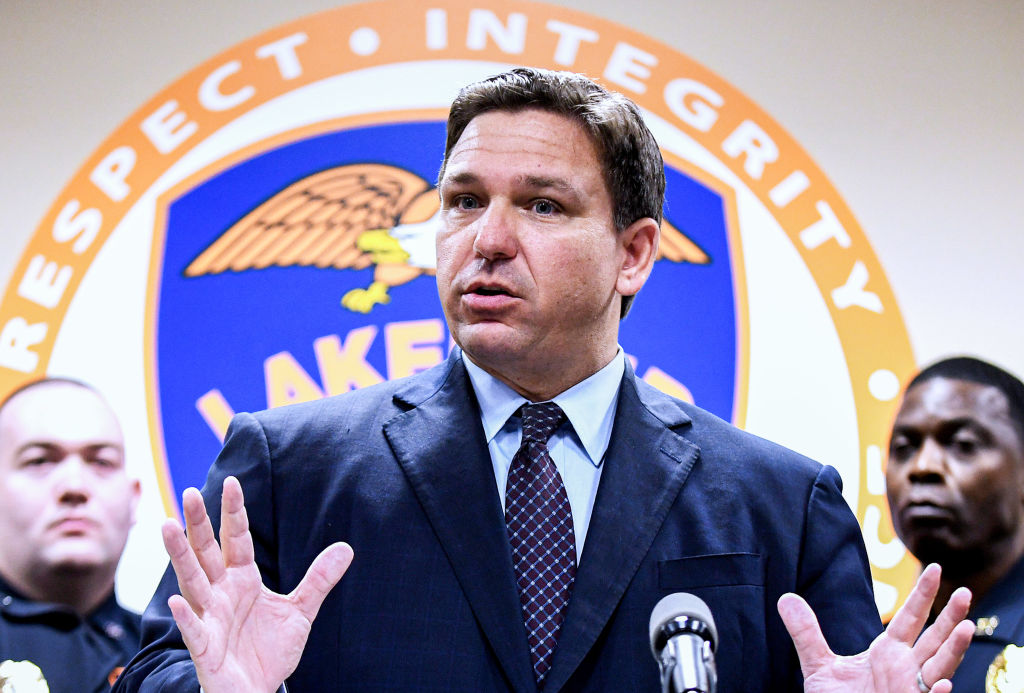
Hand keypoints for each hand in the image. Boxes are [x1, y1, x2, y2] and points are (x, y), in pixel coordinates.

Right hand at [162, 476, 352, 692]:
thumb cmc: (269, 651)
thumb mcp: (301, 611)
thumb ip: (319, 579)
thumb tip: (346, 548)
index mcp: (242, 580)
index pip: (237, 539)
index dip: (234, 512)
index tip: (233, 482)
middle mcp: (221, 593)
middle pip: (207, 552)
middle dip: (198, 524)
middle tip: (188, 493)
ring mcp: (210, 619)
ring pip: (192, 582)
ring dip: (180, 556)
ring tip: (167, 527)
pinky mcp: (205, 649)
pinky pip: (193, 630)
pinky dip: (185, 616)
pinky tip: (174, 600)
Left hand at [778, 563, 973, 692]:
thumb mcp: (818, 666)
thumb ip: (806, 633)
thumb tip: (785, 598)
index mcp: (889, 653)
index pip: (910, 618)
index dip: (922, 594)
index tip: (933, 568)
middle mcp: (906, 669)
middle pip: (934, 638)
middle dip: (950, 617)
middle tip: (964, 592)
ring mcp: (911, 691)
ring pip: (941, 668)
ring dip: (954, 650)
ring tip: (967, 627)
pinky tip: (944, 683)